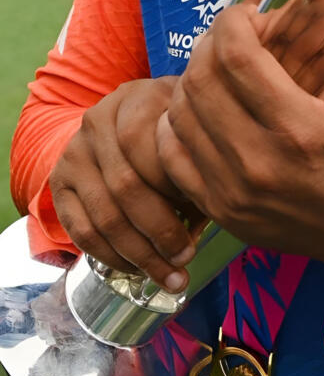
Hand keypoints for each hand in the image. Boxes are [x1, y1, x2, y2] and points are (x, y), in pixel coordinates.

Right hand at [51, 77, 203, 290]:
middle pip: (127, 187)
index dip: (179, 187)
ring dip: (140, 255)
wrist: (119, 121)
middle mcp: (96, 120)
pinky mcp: (58, 182)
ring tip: (171, 276)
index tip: (209, 214)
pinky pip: (81, 231)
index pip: (151, 147)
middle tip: (188, 258)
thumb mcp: (189, 130)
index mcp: (136, 99)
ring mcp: (73, 152)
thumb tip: (213, 211)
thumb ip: (198, 162)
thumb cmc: (171, 131)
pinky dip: (112, 257)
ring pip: (104, 216)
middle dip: (161, 232)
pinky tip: (138, 270)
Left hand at [156, 4, 323, 282]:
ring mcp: (233, 191)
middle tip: (230, 35)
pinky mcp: (220, 210)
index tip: (248, 13)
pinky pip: (171, 154)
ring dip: (193, 79)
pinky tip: (202, 108)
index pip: (237, 56)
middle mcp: (260, 162)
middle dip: (210, 44)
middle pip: (201, 79)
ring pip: (181, 113)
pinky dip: (178, 123)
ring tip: (218, 67)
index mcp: (302, 129)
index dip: (233, 22)